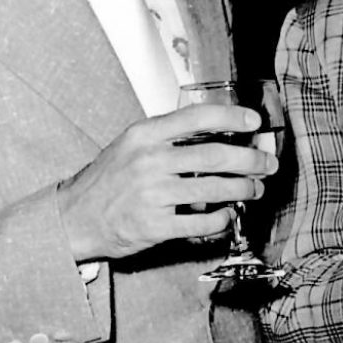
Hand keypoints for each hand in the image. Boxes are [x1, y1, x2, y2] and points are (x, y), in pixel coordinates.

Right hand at [58, 104, 277, 261]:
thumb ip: (170, 136)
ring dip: (244, 190)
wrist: (74, 217)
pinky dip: (222, 218)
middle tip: (268, 164)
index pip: (198, 117)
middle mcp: (150, 161)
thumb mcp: (133, 144)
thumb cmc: (110, 179)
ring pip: (215, 190)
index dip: (232, 117)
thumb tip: (221, 133)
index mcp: (145, 134)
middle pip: (216, 156)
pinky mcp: (155, 226)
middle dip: (251, 160)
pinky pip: (202, 222)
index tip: (255, 123)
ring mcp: (153, 194)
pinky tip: (227, 214)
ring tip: (255, 189)